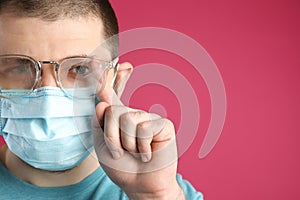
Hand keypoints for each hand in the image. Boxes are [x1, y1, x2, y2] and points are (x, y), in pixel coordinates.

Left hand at [92, 63, 184, 198]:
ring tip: (135, 154)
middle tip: (120, 152)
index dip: (111, 75)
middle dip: (111, 137)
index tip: (109, 59)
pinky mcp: (163, 125)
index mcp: (118, 117)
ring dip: (126, 144)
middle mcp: (133, 114)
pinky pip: (144, 129)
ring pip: (128, 120)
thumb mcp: (101, 144)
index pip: (114, 91)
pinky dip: (143, 148)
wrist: (140, 184)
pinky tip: (148, 155)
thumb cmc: (121, 165)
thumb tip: (103, 102)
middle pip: (113, 110)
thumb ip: (98, 122)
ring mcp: (149, 118)